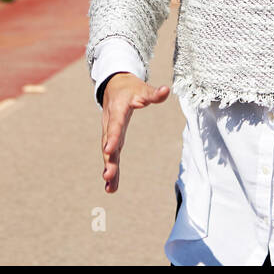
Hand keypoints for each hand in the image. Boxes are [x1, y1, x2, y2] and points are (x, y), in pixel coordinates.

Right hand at [100, 73, 169, 192]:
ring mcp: (109, 133)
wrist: (114, 86)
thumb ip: (153, 93)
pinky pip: (111, 156)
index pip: (115, 124)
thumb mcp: (142, 89)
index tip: (108, 149)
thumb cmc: (130, 89)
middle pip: (108, 143)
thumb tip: (166, 90)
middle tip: (107, 176)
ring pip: (108, 153)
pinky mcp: (112, 140)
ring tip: (109, 187)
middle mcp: (110, 124)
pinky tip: (111, 187)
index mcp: (117, 110)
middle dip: (108, 160)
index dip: (112, 137)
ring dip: (109, 169)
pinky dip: (111, 170)